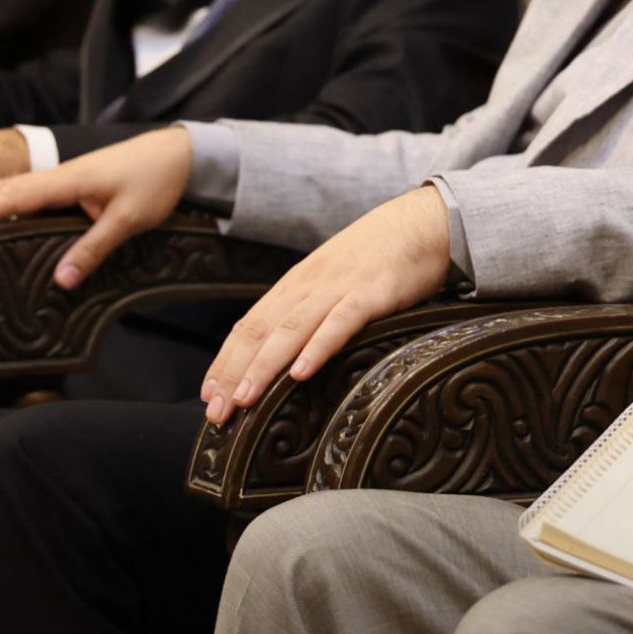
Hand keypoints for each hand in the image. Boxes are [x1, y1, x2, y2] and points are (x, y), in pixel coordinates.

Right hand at [0, 127, 192, 287]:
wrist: (176, 153)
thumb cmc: (155, 183)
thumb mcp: (129, 220)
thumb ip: (94, 248)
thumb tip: (60, 282)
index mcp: (66, 180)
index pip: (11, 197)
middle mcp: (55, 176)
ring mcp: (59, 179)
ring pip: (8, 191)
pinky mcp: (66, 185)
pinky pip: (23, 195)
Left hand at [199, 187, 451, 424]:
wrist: (423, 221)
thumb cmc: (379, 255)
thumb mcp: (334, 279)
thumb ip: (311, 309)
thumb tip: (287, 352)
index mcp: (296, 284)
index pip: (249, 325)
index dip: (225, 361)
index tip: (208, 395)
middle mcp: (308, 285)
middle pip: (260, 332)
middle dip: (234, 374)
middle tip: (216, 412)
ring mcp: (338, 288)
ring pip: (290, 330)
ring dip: (264, 367)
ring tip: (245, 400)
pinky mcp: (371, 293)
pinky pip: (340, 322)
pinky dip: (318, 347)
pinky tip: (301, 374)